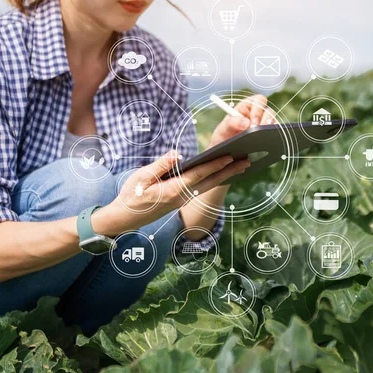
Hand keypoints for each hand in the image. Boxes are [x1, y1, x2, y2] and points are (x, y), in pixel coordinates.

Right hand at [100, 150, 249, 232]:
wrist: (126, 218)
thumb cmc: (131, 195)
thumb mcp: (141, 177)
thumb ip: (161, 165)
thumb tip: (177, 154)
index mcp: (173, 189)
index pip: (199, 174)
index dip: (215, 165)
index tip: (230, 156)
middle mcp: (182, 196)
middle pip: (211, 182)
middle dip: (229, 171)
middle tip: (246, 161)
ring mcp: (183, 200)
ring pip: (208, 186)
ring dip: (224, 176)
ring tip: (240, 166)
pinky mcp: (181, 200)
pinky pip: (201, 188)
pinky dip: (214, 180)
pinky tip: (221, 174)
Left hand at [209, 94, 276, 147]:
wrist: (224, 153)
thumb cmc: (223, 136)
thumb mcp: (223, 129)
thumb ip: (232, 122)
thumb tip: (246, 123)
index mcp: (247, 107)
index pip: (259, 100)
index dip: (258, 110)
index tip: (253, 123)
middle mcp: (257, 114)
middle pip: (269, 111)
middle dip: (265, 121)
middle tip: (258, 132)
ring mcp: (263, 125)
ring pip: (273, 123)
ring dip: (268, 130)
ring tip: (261, 139)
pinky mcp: (267, 135)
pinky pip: (275, 134)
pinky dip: (272, 138)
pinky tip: (265, 145)